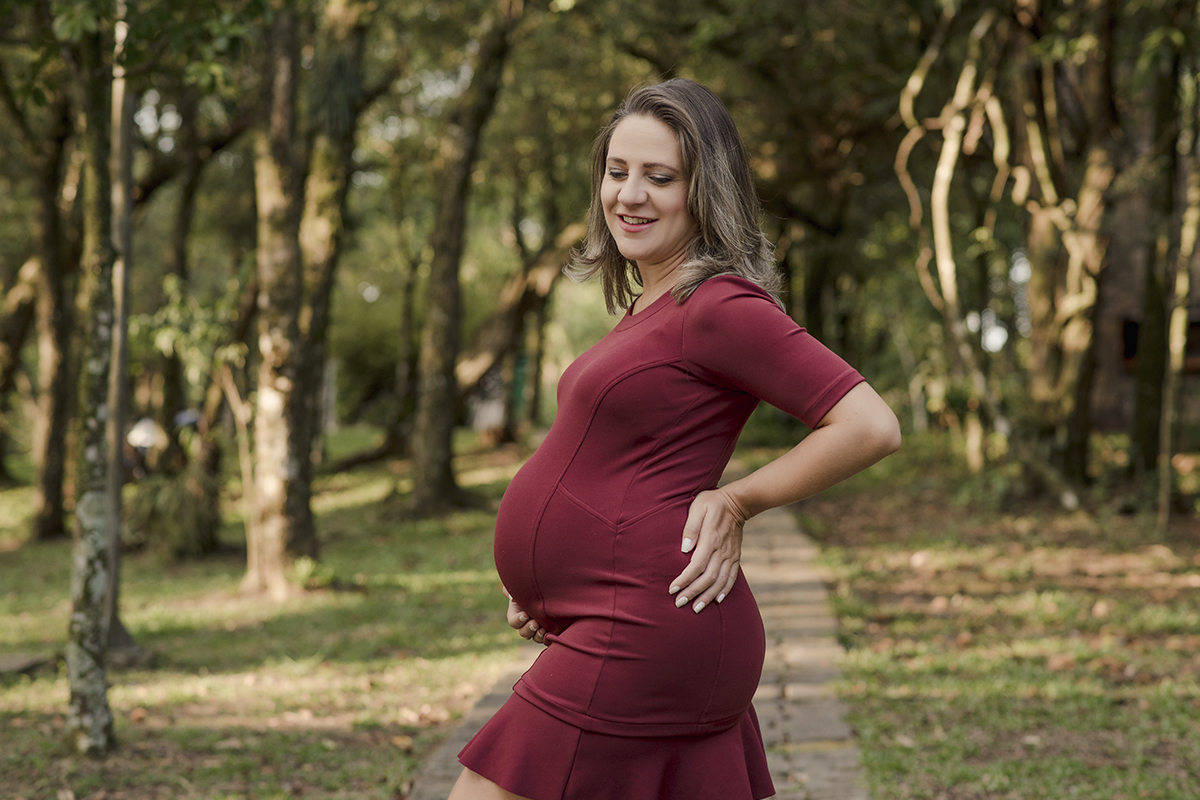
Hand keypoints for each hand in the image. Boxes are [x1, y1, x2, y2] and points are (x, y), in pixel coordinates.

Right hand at [502, 585, 545, 643]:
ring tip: (543, 629)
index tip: (525, 614)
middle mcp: (526, 623)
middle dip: (528, 629)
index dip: (518, 620)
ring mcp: (537, 628)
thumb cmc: (533, 586)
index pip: (513, 622)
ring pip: (534, 637)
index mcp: (517, 614)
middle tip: (535, 623)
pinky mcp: (548, 630)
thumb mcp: (522, 585)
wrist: (551, 590)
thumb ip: (513, 589)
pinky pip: (546, 639)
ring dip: (537, 635)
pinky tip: (550, 632)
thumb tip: (511, 596)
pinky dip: (547, 638)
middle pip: (523, 633)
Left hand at [668, 488, 745, 612]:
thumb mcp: (698, 507)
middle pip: (707, 578)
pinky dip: (725, 590)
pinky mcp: (735, 557)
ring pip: (720, 581)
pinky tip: (717, 600)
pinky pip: (732, 577)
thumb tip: (684, 548)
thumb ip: (690, 527)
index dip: (684, 579)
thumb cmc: (712, 503)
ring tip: (696, 608)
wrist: (738, 502)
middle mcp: (722, 551)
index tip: (672, 589)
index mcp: (711, 539)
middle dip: (693, 592)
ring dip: (708, 596)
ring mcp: (730, 555)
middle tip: (680, 603)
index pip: (696, 566)